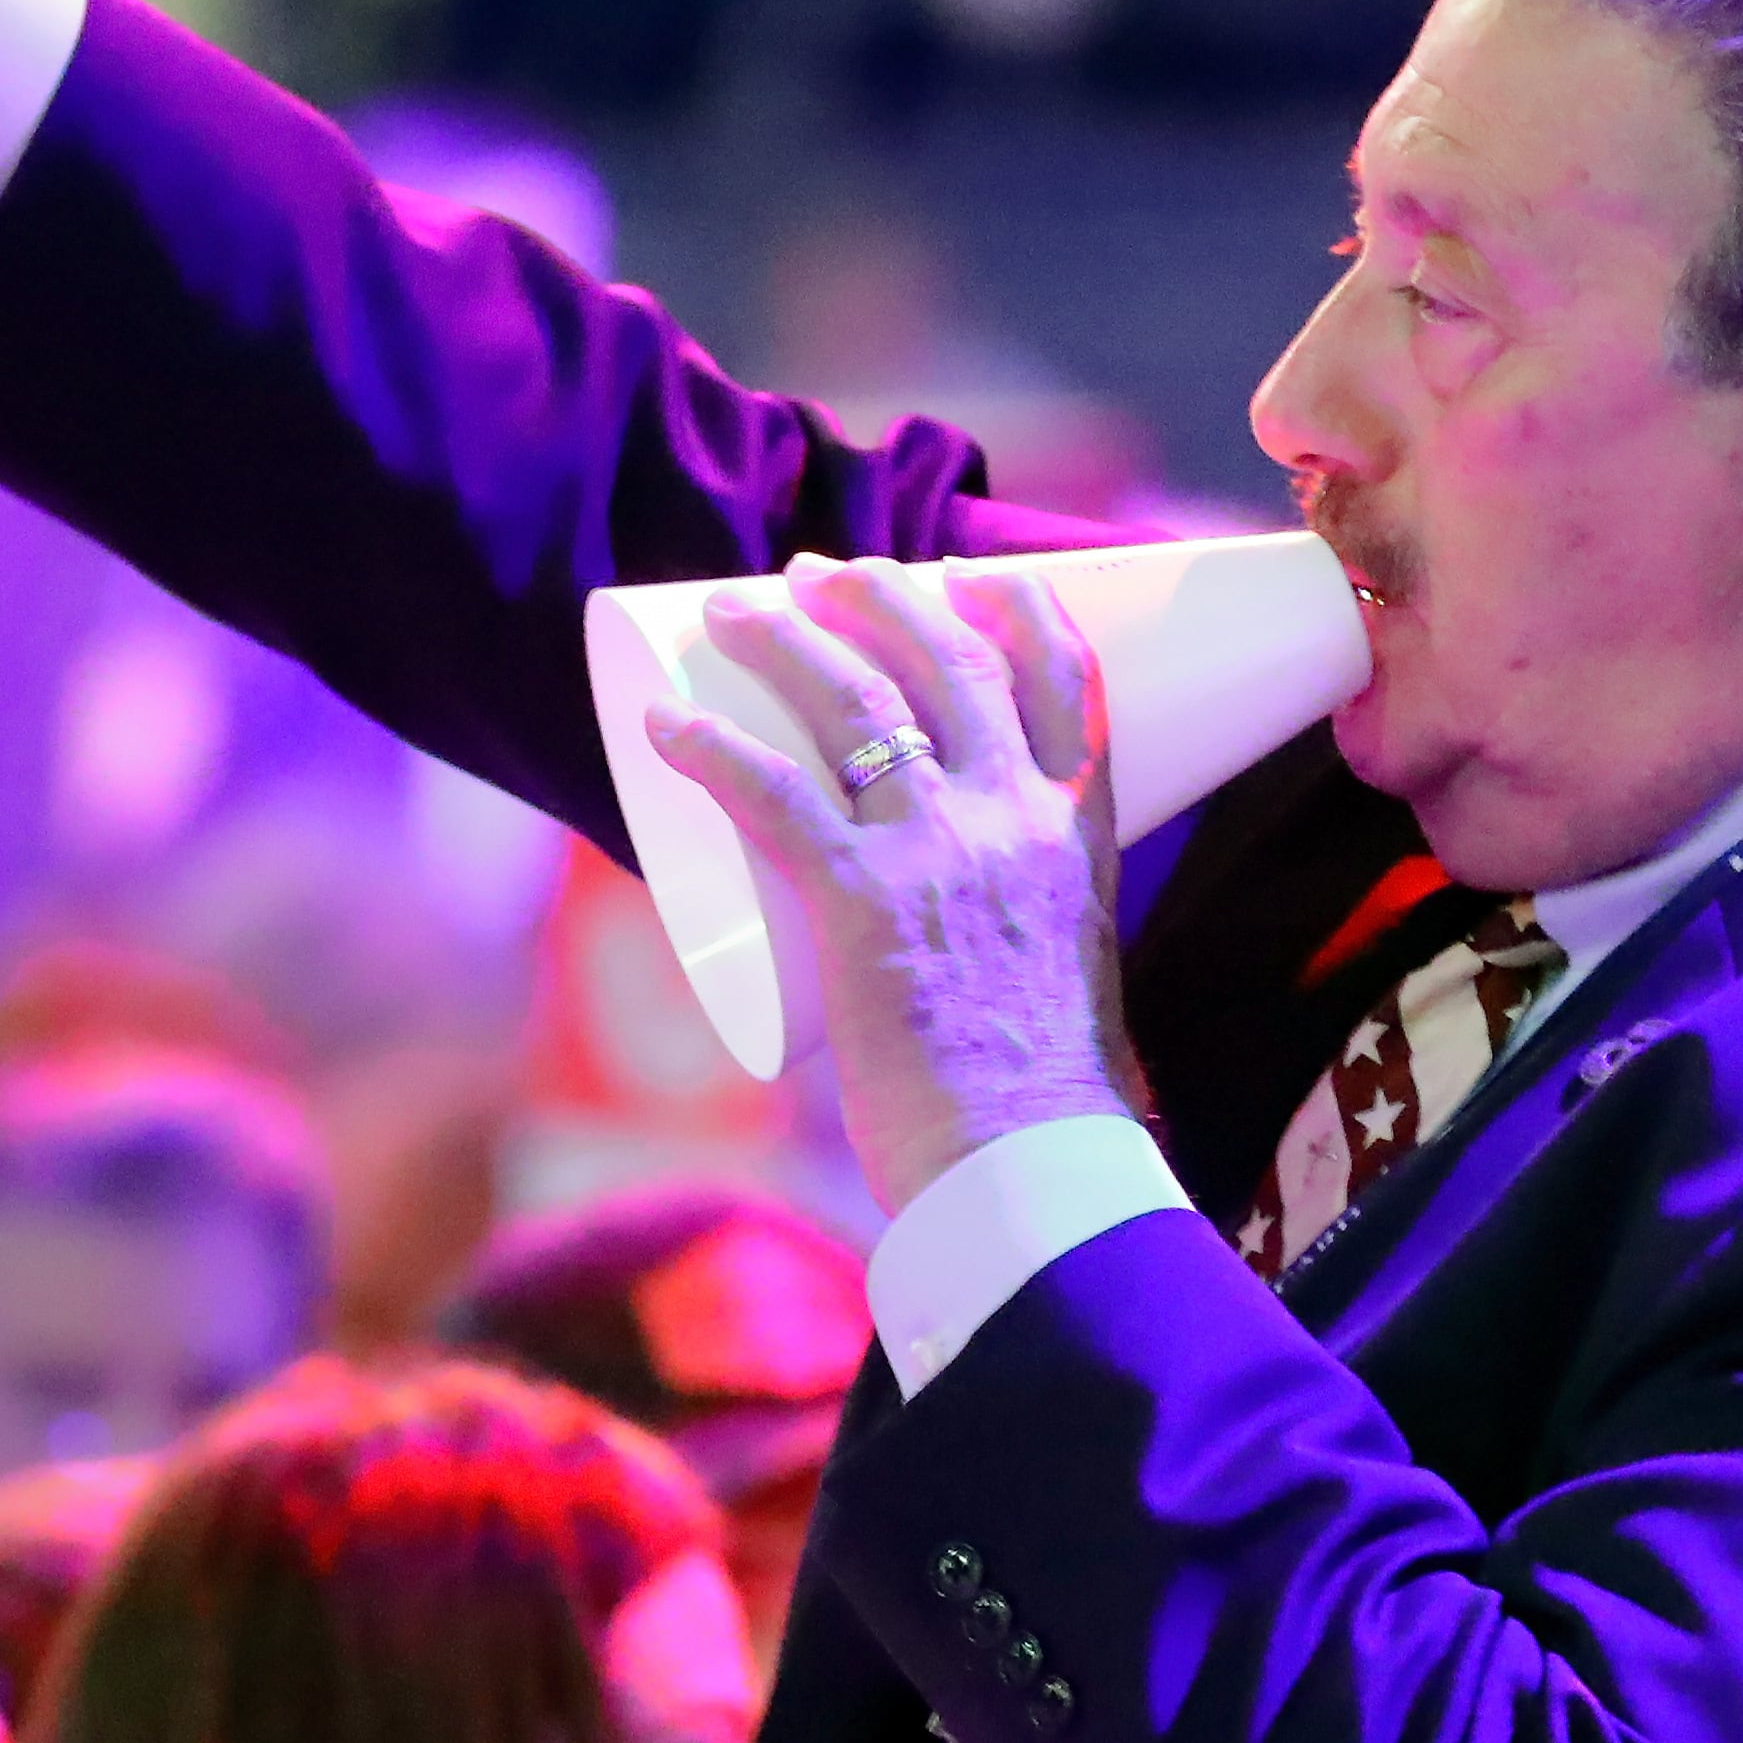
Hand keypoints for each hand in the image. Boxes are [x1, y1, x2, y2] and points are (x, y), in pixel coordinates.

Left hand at [645, 556, 1146, 1213]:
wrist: (1031, 1168)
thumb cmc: (1042, 1103)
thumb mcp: (1067, 979)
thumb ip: (1024, 941)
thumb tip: (968, 955)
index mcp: (1076, 837)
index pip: (1069, 683)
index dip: (1019, 609)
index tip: (972, 574)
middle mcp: (1014, 819)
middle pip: (948, 660)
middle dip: (878, 596)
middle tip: (818, 574)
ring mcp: (939, 851)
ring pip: (855, 699)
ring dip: (783, 638)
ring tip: (733, 610)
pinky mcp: (862, 902)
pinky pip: (771, 790)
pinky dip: (709, 746)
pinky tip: (665, 722)